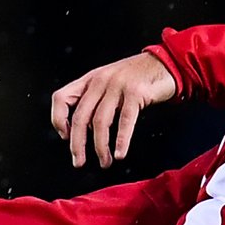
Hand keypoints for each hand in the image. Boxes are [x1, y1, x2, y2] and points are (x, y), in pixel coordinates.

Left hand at [50, 52, 175, 167]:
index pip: (61, 98)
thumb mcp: (110, 82)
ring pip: (100, 122)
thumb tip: (85, 129)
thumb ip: (96, 100)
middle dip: (77, 144)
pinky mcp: (135, 92)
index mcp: (90, 79)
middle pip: (80, 116)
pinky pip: (124, 121)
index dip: (58, 119)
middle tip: (79, 161)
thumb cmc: (139, 76)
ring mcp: (117, 85)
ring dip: (100, 147)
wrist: (166, 63)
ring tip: (104, 162)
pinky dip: (121, 140)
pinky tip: (120, 153)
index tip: (66, 137)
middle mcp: (100, 81)